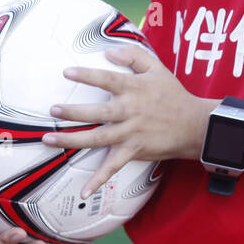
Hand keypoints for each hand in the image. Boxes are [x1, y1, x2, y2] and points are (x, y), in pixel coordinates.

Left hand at [43, 45, 206, 199]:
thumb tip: (109, 52)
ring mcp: (131, 133)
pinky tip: (83, 191)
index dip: (86, 75)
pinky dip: (98, 180)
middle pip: (97, 113)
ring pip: (98, 138)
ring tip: (50, 139)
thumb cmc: (173, 94)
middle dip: (73, 113)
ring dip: (72, 140)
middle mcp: (130, 111)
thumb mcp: (157, 68)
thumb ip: (133, 55)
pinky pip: (113, 167)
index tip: (67, 72)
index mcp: (134, 89)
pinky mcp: (134, 150)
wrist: (194, 124)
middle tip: (53, 111)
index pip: (107, 80)